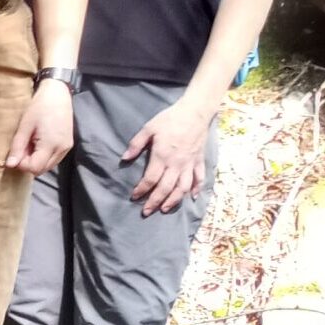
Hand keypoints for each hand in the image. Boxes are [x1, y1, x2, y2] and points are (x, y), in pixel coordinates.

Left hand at [6, 79, 74, 173]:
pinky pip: (53, 158)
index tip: (13, 154)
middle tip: (19, 149)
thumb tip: (10, 165)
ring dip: (35, 160)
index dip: (21, 164)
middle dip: (28, 163)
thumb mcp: (25, 126)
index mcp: (51, 145)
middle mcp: (61, 150)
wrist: (57, 94)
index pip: (35, 168)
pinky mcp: (67, 145)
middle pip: (42, 169)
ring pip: (48, 165)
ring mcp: (66, 148)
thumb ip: (18, 146)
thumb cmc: (39, 107)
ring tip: (28, 144)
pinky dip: (43, 156)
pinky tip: (36, 144)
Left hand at [124, 98, 210, 215]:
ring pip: (183, 188)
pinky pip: (199, 179)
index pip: (150, 179)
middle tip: (147, 211)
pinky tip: (192, 197)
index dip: (142, 190)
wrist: (194, 113)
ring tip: (165, 209)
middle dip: (155, 201)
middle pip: (166, 188)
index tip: (134, 197)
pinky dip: (196, 189)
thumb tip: (124, 159)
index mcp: (162, 156)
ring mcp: (190, 164)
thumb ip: (136, 144)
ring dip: (174, 201)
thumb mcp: (148, 128)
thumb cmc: (169, 119)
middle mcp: (177, 164)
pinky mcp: (199, 161)